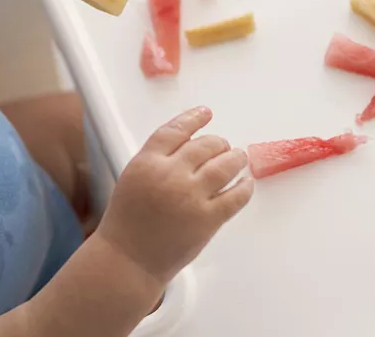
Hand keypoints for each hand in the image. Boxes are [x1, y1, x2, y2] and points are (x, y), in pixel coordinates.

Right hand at [95, 107, 253, 284]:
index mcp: (147, 163)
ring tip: (239, 158)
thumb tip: (191, 143)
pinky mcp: (208, 219)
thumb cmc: (128, 221)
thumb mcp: (133, 178)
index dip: (193, 119)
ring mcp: (191, 197)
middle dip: (218, 143)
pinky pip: (236, 195)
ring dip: (236, 158)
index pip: (176, 130)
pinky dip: (244, 186)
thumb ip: (157, 159)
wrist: (129, 260)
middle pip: (205, 145)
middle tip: (224, 146)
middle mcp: (170, 175)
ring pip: (225, 165)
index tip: (205, 113)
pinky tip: (246, 182)